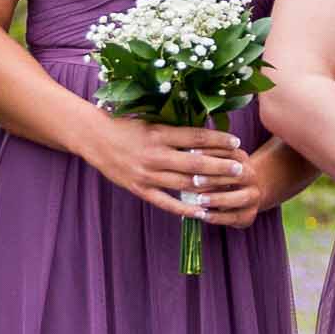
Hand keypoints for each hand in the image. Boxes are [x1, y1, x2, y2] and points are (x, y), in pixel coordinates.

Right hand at [92, 117, 262, 225]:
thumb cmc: (126, 126)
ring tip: (228, 189)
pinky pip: (166, 203)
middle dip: (221, 166)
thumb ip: (175, 128)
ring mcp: (147, 174)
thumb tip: (206, 131)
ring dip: (209, 188)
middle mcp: (155, 154)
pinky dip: (185, 209)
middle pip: (195, 162)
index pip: (196, 137)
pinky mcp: (139, 189)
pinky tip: (203, 212)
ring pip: (184, 184)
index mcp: (160, 133)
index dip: (218, 139)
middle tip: (241, 168)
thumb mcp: (151, 121)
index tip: (236, 141)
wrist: (94, 138)